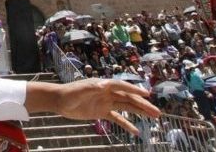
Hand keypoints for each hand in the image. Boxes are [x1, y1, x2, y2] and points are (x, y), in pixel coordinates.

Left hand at [26, 79, 159, 134]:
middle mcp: (108, 93)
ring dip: (140, 112)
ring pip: (127, 107)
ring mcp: (106, 103)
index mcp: (104, 85)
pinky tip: (136, 131)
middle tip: (157, 112)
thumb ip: (92, 87)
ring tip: (154, 117)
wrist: (59, 101)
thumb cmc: (69, 93)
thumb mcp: (80, 90)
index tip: (147, 95)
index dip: (135, 90)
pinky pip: (117, 118)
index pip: (123, 87)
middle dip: (143, 105)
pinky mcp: (102, 112)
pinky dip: (126, 124)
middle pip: (129, 98)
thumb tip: (104, 84)